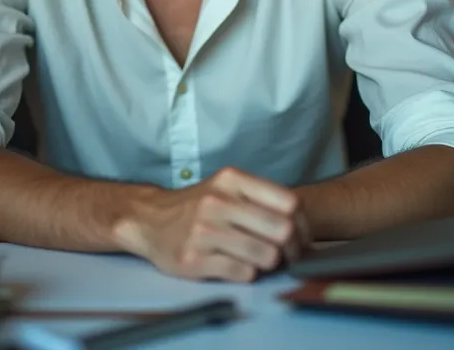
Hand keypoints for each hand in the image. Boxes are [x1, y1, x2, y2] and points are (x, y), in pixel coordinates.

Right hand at [114, 167, 310, 281]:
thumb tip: (302, 227)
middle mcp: (218, 202)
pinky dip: (249, 274)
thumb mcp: (226, 186)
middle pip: (282, 231)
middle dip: (292, 249)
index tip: (301, 237)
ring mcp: (205, 231)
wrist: (151, 219)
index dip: (303, 225)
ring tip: (263, 261)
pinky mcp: (194, 259)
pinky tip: (240, 266)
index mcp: (231, 179)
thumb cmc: (198, 205)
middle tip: (288, 256)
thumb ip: (260, 198)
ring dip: (271, 264)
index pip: (289, 202)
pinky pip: (243, 273)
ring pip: (266, 255)